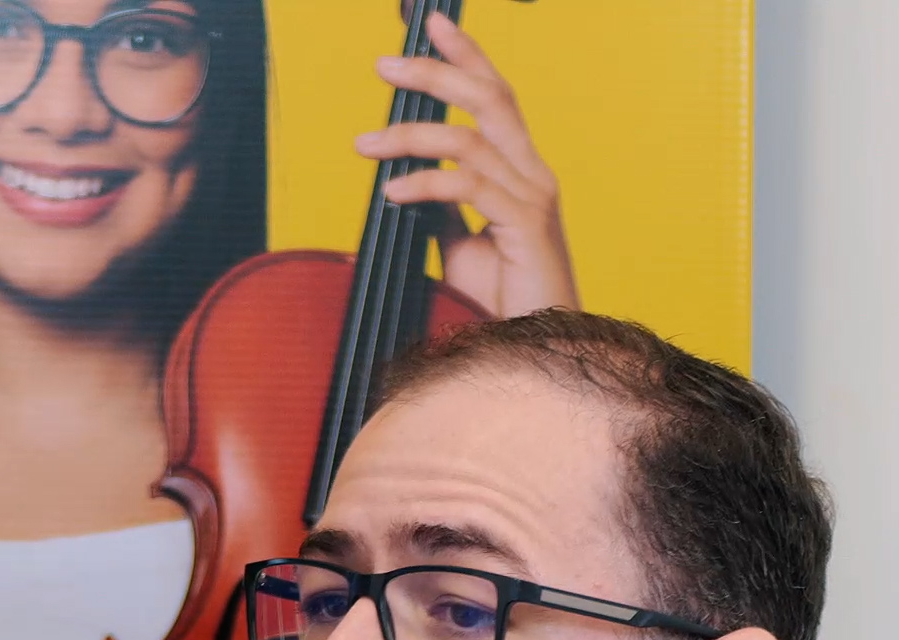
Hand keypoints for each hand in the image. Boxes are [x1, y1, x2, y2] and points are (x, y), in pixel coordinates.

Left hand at [359, 12, 577, 317]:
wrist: (534, 349)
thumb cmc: (503, 301)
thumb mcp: (459, 244)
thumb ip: (440, 207)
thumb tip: (404, 180)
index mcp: (521, 169)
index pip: (495, 96)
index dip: (467, 55)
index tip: (433, 25)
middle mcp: (532, 173)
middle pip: (488, 98)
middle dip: (435, 72)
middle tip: (384, 65)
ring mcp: (533, 197)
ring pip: (469, 139)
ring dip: (409, 137)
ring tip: (365, 145)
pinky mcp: (526, 227)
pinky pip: (468, 188)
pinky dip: (424, 183)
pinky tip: (392, 193)